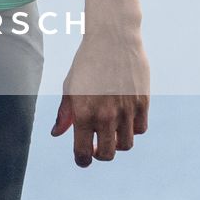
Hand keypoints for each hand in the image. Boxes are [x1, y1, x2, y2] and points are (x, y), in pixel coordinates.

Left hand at [52, 28, 149, 167]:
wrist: (113, 38)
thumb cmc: (86, 62)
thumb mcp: (70, 86)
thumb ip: (65, 113)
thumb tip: (57, 134)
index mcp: (83, 113)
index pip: (83, 153)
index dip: (82, 160)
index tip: (83, 159)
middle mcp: (105, 115)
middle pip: (107, 154)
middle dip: (100, 154)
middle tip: (97, 145)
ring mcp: (126, 110)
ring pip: (126, 145)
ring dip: (117, 142)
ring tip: (111, 130)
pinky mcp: (143, 103)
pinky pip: (140, 129)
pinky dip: (133, 129)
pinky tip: (125, 118)